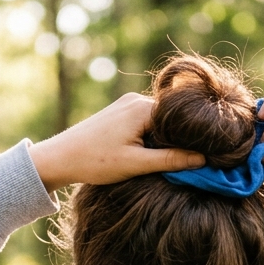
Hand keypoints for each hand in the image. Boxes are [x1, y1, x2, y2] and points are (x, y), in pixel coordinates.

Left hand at [28, 93, 204, 190]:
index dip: (193, 137)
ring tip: (168, 159)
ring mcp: (126, 105)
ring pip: (158, 121)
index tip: (203, 156)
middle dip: (179, 138)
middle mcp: (136, 100)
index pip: (182, 118)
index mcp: (143, 108)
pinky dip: (151, 136)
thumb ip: (171, 160)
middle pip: (171, 118)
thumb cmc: (95, 161)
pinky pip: (145, 121)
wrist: (59, 157)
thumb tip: (203, 159)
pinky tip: (149, 153)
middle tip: (189, 161)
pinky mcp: (119, 113)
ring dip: (164, 138)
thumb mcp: (136, 164)